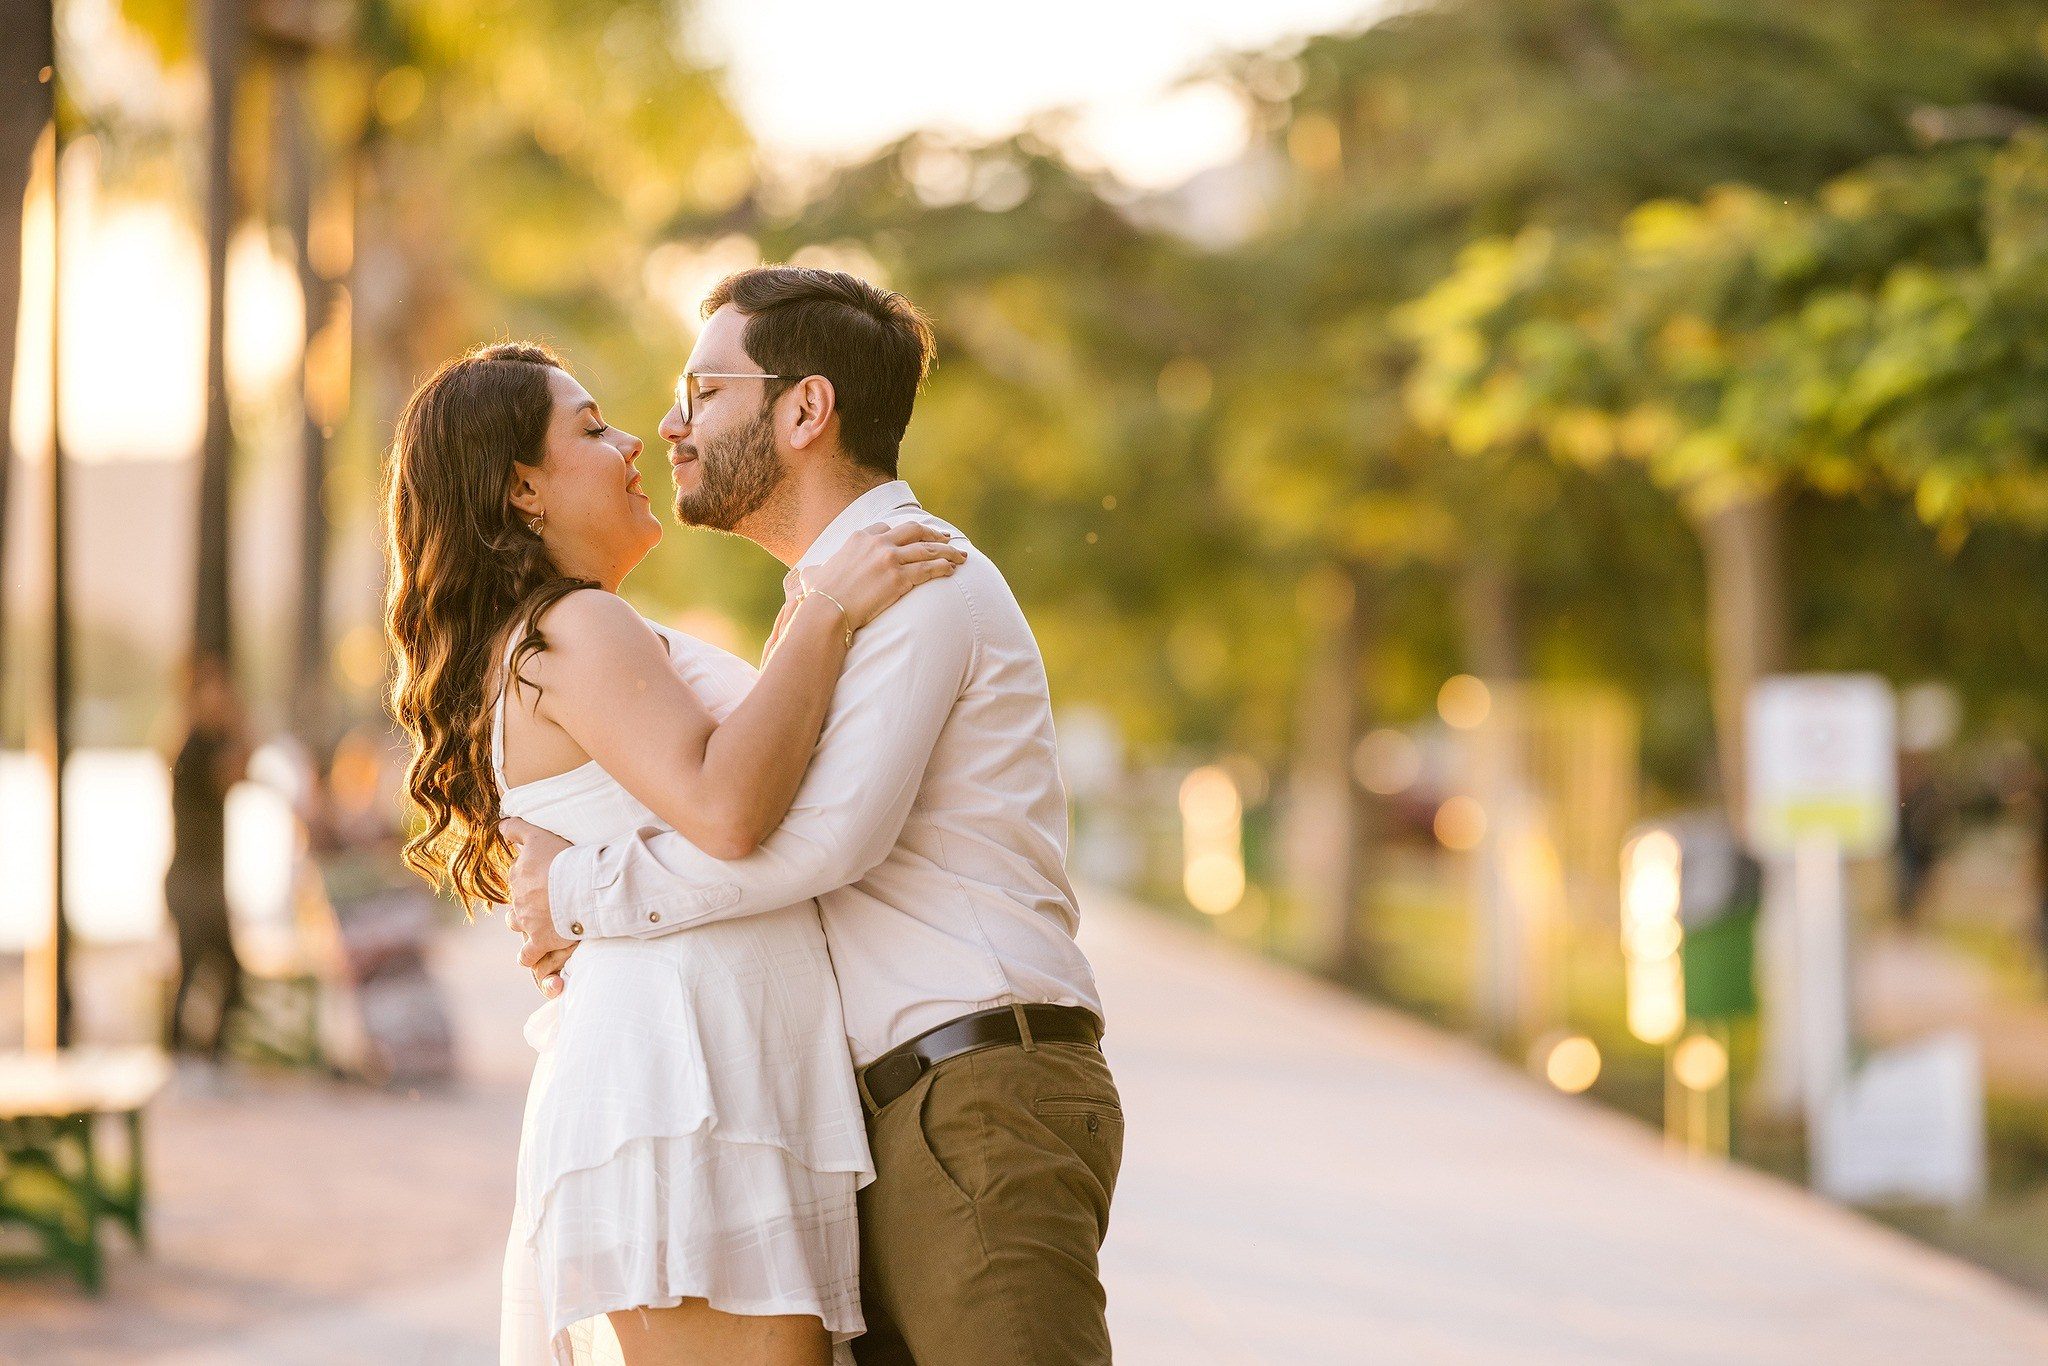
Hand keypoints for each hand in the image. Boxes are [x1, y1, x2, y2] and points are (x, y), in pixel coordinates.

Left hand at [502, 816, 575, 994]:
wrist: (582, 888)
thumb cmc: (565, 860)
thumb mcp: (539, 836)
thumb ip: (518, 829)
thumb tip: (500, 824)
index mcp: (518, 874)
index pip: (518, 875)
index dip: (532, 875)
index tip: (546, 875)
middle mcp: (518, 898)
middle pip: (517, 899)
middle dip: (528, 899)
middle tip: (549, 897)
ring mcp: (527, 921)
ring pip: (516, 924)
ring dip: (523, 923)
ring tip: (538, 922)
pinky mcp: (540, 941)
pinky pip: (527, 954)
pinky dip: (528, 956)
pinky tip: (531, 954)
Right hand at [802, 521, 963, 628]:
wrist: (827, 610)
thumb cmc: (819, 596)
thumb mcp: (815, 573)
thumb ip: (817, 569)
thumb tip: (805, 574)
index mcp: (859, 537)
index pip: (886, 527)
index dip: (904, 531)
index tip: (915, 535)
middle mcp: (877, 543)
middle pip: (914, 531)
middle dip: (933, 533)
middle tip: (946, 538)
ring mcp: (890, 559)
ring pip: (928, 549)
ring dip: (948, 551)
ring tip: (961, 556)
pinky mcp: (900, 578)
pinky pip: (929, 569)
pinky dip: (943, 567)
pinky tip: (952, 570)